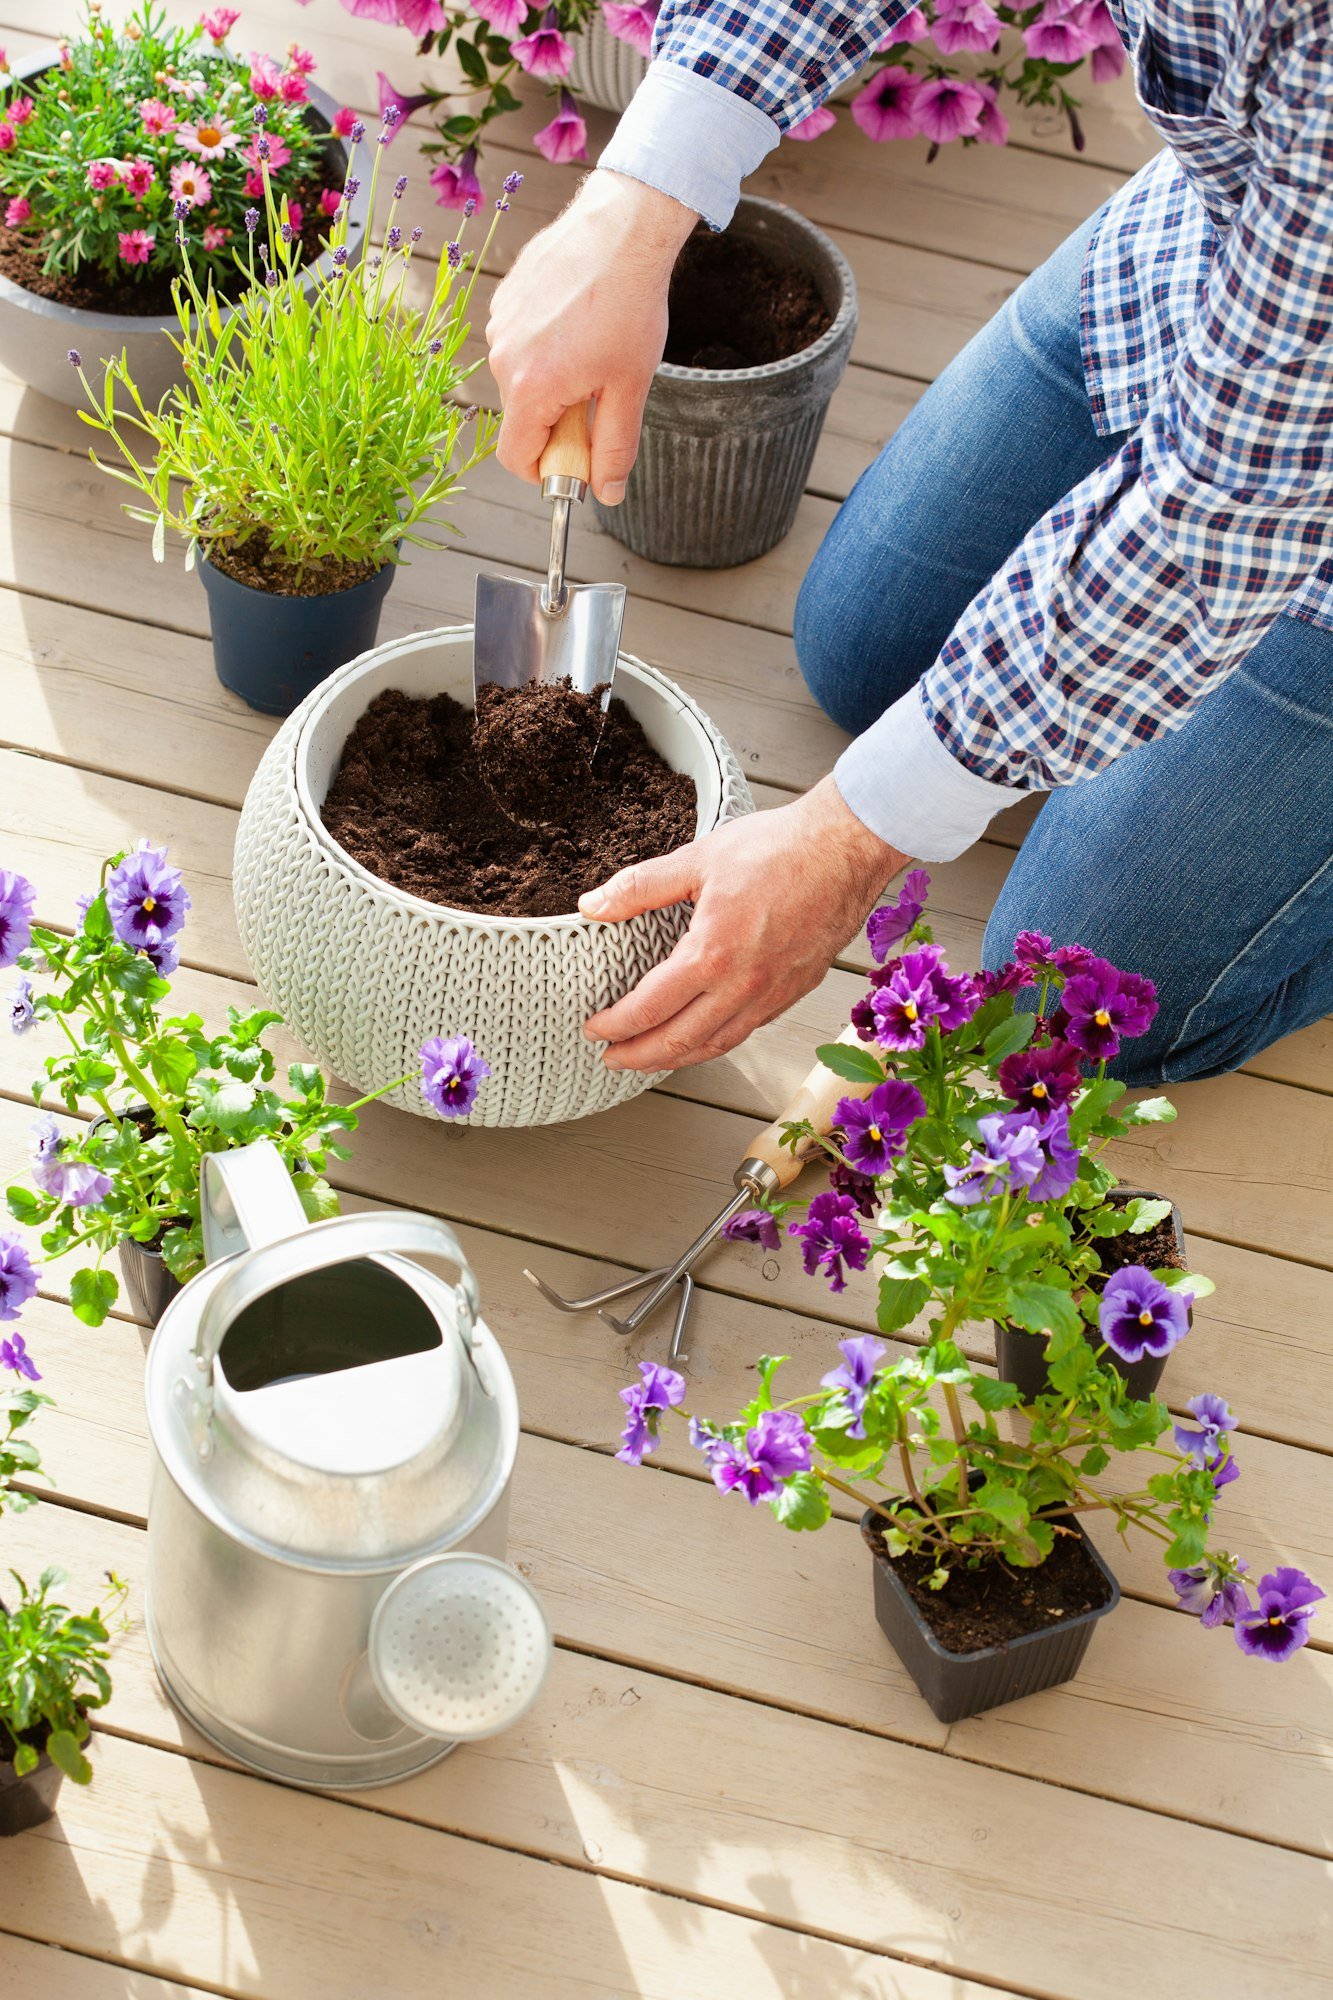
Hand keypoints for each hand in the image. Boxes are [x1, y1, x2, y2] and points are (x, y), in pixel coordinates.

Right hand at [486, 169, 696, 504]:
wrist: (623, 229)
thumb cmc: (630, 305)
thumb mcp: (630, 388)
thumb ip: (614, 447)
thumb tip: (607, 492)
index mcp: (531, 387)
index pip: (515, 456)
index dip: (543, 471)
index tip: (571, 462)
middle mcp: (504, 357)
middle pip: (522, 418)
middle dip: (556, 422)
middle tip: (600, 396)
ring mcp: (501, 325)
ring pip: (521, 379)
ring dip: (553, 382)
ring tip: (593, 350)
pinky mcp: (505, 299)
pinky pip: (521, 343)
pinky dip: (546, 348)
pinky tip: (579, 322)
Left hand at [580, 777, 908, 1070]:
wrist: (847, 848)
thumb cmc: (781, 848)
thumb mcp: (697, 859)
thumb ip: (640, 887)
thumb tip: (593, 904)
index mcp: (712, 954)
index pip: (650, 1008)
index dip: (616, 1025)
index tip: (595, 1028)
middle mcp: (743, 985)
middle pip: (680, 1040)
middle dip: (639, 1055)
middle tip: (613, 1058)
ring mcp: (773, 993)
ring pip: (716, 1044)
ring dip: (677, 1058)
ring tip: (651, 1059)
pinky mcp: (795, 990)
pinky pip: (747, 1030)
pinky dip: (716, 1042)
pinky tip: (704, 1036)